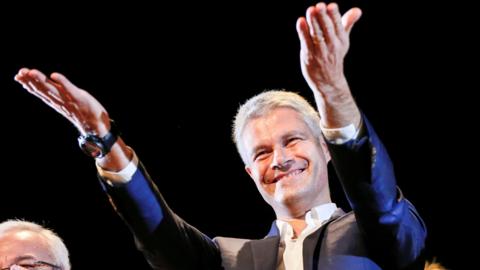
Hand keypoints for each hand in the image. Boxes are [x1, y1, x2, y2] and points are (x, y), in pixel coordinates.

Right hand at [14, 68, 110, 135]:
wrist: (97, 128)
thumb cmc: (84, 114)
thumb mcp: (69, 104)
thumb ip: (59, 97)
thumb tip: (47, 89)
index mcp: (57, 102)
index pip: (41, 92)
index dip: (29, 84)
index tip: (17, 76)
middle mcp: (61, 102)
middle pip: (44, 90)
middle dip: (31, 81)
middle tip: (19, 73)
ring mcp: (70, 101)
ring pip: (53, 89)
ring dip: (42, 81)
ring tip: (31, 72)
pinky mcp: (80, 99)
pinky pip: (70, 90)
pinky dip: (62, 82)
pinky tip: (54, 75)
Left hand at [296, 2, 361, 127]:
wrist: (328, 81)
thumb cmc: (334, 55)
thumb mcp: (343, 40)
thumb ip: (347, 24)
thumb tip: (357, 10)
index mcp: (341, 40)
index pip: (338, 26)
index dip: (334, 16)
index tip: (331, 6)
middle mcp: (332, 46)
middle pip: (327, 29)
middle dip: (323, 17)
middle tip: (319, 6)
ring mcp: (320, 52)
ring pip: (316, 35)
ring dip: (313, 22)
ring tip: (310, 10)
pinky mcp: (309, 56)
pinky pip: (306, 42)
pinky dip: (303, 32)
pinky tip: (300, 21)